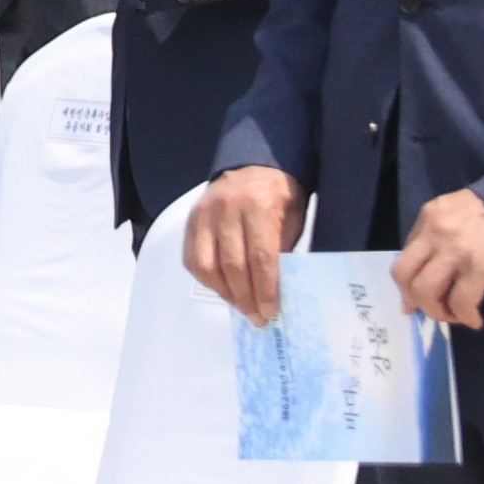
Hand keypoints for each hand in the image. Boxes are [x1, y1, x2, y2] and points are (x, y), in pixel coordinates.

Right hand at [190, 165, 302, 323]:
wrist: (255, 166)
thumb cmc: (280, 196)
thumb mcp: (292, 219)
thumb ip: (282, 250)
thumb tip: (276, 292)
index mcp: (258, 206)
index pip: (260, 257)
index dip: (264, 289)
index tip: (270, 311)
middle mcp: (227, 209)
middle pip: (232, 264)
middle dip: (246, 297)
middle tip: (257, 317)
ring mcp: (204, 214)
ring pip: (207, 265)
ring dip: (224, 293)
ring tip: (240, 307)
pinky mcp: (191, 220)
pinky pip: (192, 259)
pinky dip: (206, 280)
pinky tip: (222, 290)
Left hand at [393, 185, 483, 330]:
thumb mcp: (457, 213)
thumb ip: (438, 237)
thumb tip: (426, 273)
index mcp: (429, 217)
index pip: (403, 256)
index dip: (406, 284)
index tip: (415, 300)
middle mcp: (436, 232)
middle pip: (403, 274)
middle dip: (415, 300)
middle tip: (433, 311)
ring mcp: (457, 250)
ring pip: (426, 291)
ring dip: (437, 312)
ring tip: (455, 315)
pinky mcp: (482, 267)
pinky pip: (461, 302)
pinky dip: (465, 317)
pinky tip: (474, 320)